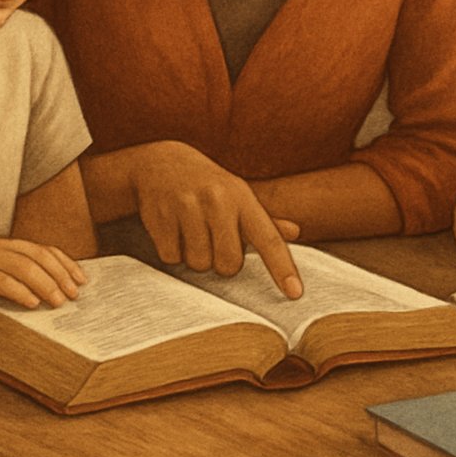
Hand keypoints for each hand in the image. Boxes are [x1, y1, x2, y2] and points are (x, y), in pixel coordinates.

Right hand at [0, 238, 86, 308]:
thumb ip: (10, 270)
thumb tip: (40, 287)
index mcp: (5, 244)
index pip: (44, 249)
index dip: (65, 263)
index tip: (80, 278)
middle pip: (40, 256)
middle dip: (62, 275)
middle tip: (74, 293)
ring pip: (26, 268)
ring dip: (47, 285)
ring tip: (59, 301)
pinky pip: (4, 282)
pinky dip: (21, 292)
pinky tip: (32, 303)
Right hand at [130, 141, 303, 298]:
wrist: (161, 163)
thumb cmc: (209, 185)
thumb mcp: (238, 195)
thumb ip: (265, 220)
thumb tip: (295, 232)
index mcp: (242, 197)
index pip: (268, 238)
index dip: (282, 268)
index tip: (295, 293)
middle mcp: (217, 200)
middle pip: (229, 264)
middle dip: (222, 262)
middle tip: (214, 240)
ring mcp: (186, 207)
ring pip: (199, 265)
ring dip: (196, 257)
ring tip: (192, 232)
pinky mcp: (160, 217)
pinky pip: (172, 258)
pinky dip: (172, 252)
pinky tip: (173, 229)